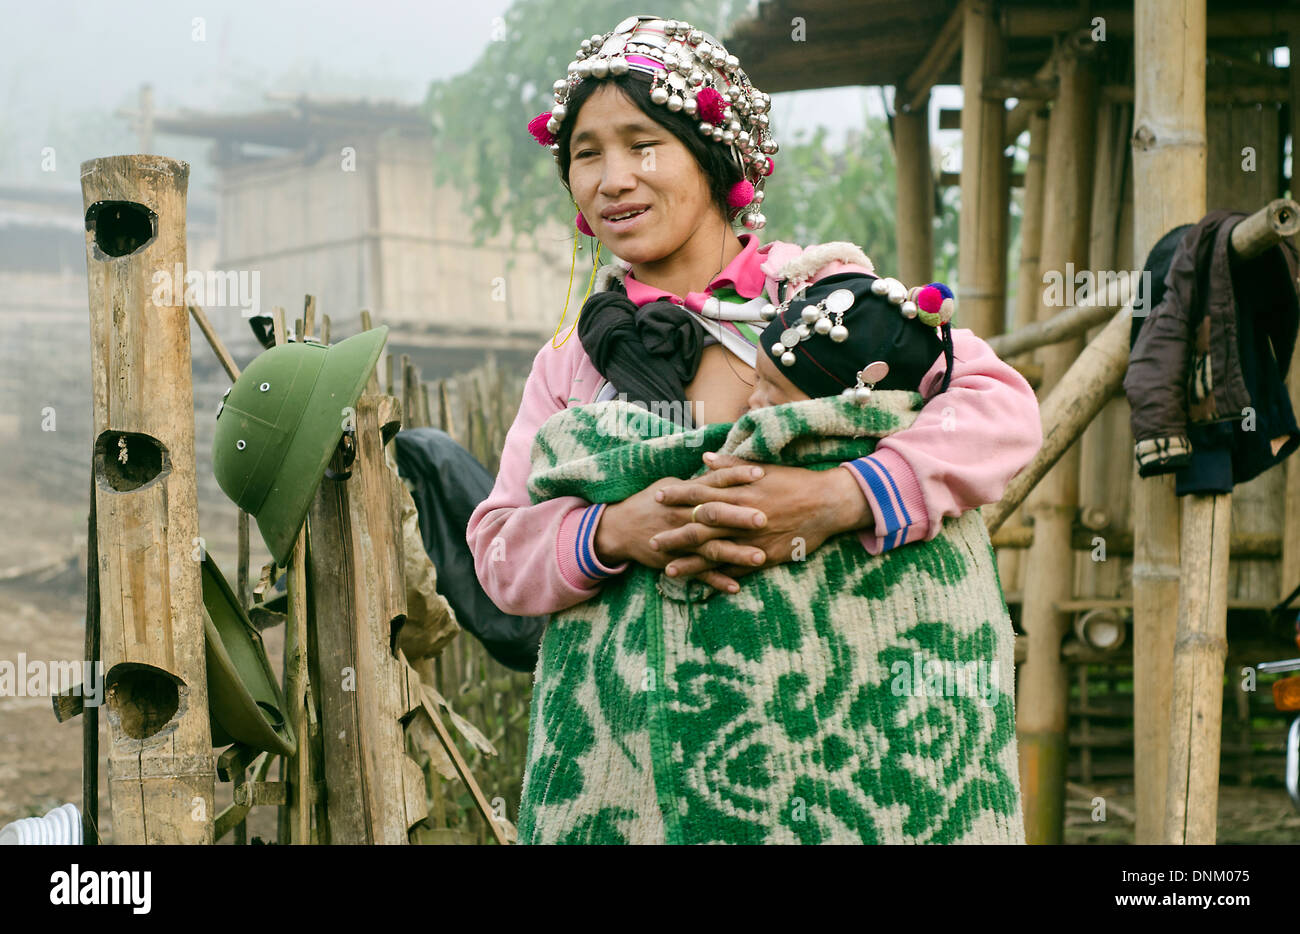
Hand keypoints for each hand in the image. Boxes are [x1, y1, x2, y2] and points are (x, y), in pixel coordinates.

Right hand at [593, 473, 768, 593]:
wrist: (619, 528)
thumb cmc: (650, 502)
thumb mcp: (672, 485)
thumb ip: (699, 481)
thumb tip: (722, 467)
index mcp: (686, 494)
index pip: (715, 482)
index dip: (736, 476)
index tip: (760, 474)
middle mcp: (684, 516)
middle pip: (714, 514)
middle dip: (739, 517)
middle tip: (765, 518)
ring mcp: (681, 541)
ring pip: (711, 547)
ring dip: (735, 553)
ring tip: (760, 556)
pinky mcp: (677, 561)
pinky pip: (699, 573)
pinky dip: (716, 580)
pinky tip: (736, 587)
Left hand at [649, 452, 871, 578]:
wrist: (827, 503)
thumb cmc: (795, 482)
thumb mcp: (763, 469)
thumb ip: (731, 467)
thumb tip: (705, 459)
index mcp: (739, 492)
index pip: (700, 493)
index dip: (678, 495)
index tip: (658, 496)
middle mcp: (741, 516)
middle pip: (700, 527)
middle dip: (674, 534)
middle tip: (651, 541)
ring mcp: (752, 539)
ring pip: (714, 553)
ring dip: (690, 562)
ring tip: (667, 570)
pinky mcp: (765, 556)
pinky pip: (737, 569)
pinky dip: (719, 577)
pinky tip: (703, 586)